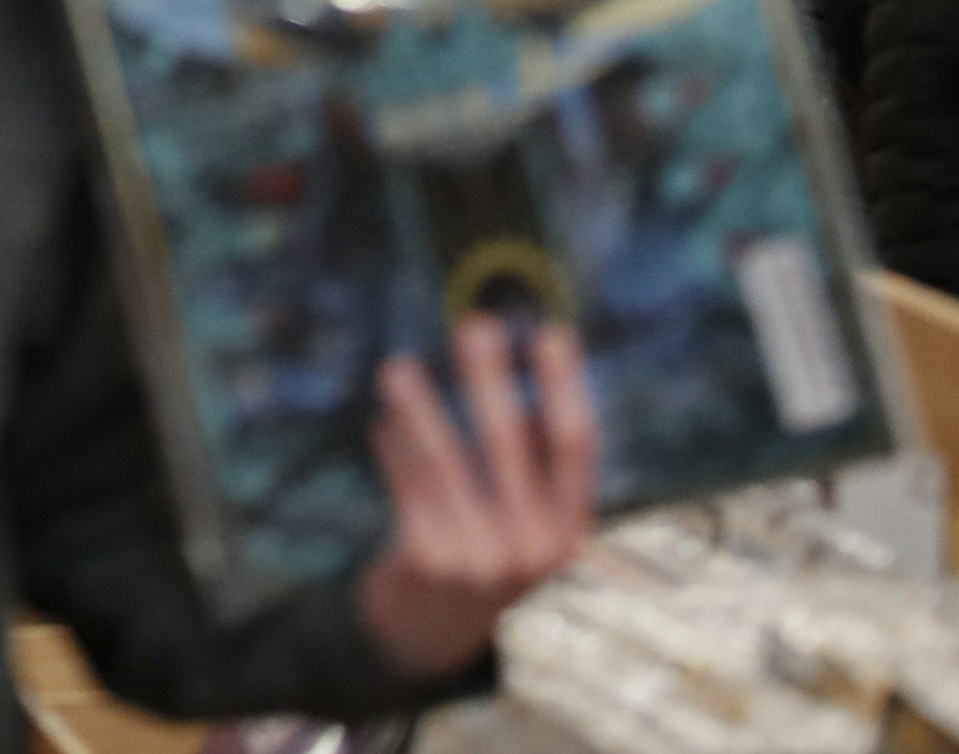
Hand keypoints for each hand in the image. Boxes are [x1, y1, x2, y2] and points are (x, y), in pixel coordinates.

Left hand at [355, 316, 596, 680]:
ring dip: (420, 408)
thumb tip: (520, 399)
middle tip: (475, 324)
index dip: (565, 387)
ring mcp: (482, 557)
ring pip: (446, 461)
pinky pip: (409, 487)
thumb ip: (526, 465)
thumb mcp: (521, 519)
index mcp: (569, 526)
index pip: (576, 445)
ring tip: (397, 366)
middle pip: (509, 443)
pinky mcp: (430, 561)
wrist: (432, 635)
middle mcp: (535, 545)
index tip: (552, 332)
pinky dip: (395, 449)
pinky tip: (382, 421)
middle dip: (489, 379)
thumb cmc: (482, 551)